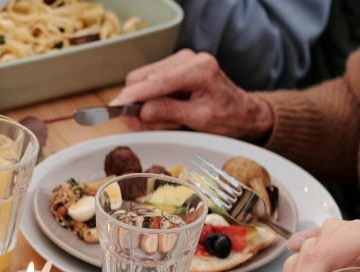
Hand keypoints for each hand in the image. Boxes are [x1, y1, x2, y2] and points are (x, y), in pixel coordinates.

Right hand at [111, 50, 272, 141]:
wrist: (244, 114)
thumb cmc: (228, 118)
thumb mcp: (200, 120)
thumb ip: (168, 113)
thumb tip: (140, 111)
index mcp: (199, 69)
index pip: (157, 80)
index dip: (134, 95)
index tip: (115, 107)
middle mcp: (189, 59)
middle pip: (144, 77)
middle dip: (138, 103)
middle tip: (139, 126)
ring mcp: (181, 61)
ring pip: (143, 80)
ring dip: (145, 103)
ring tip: (165, 120)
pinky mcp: (175, 67)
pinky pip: (150, 82)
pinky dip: (151, 99)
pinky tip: (166, 111)